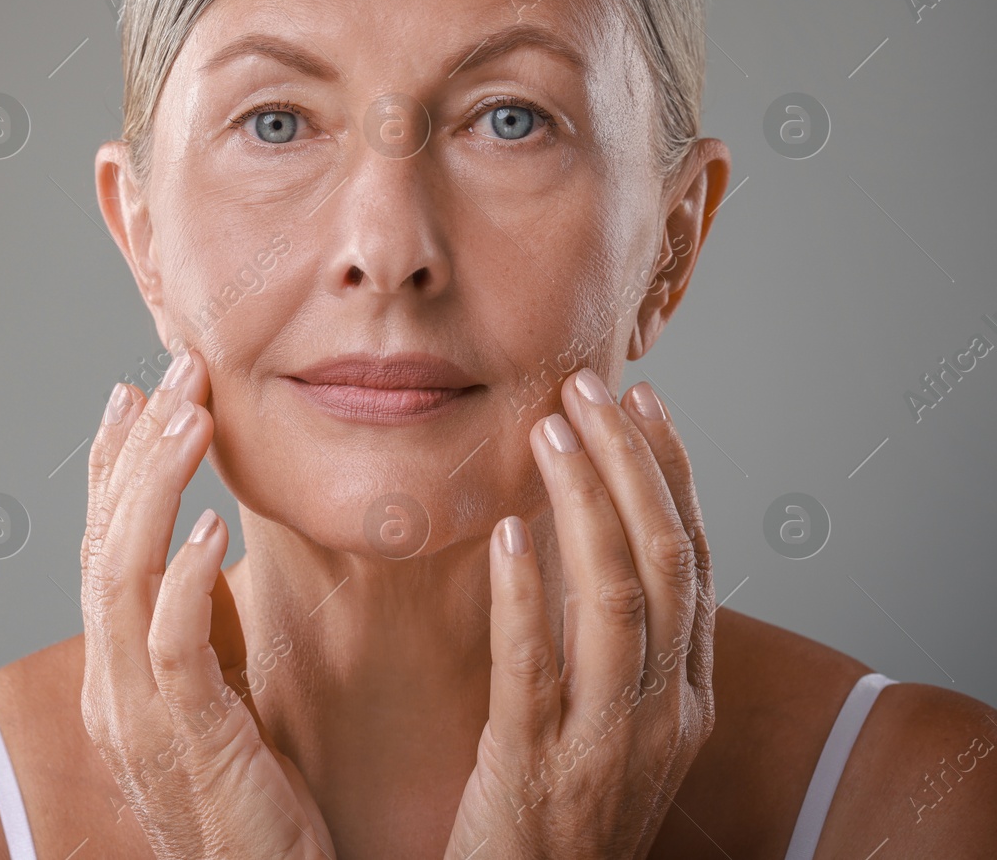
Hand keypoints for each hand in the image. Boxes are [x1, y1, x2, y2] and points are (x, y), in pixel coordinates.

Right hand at [80, 345, 335, 859]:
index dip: (114, 467)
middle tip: (175, 372)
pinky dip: (185, 580)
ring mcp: (141, 717)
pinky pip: (173, 649)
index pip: (102, 548)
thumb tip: (207, 551)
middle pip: (105, 546)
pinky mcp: (190, 744)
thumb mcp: (222, 697)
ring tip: (189, 417)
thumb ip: (203, 629)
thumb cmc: (253, 804)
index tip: (134, 393)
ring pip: (123, 579)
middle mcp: (111, 688)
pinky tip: (211, 526)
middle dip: (138, 452)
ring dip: (156, 488)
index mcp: (118, 673)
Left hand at [445, 369, 715, 859]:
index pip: (695, 563)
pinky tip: (508, 537)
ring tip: (552, 432)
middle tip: (589, 388)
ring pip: (616, 600)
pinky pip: (536, 670)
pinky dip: (527, 597)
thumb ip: (611, 646)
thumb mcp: (612, 728)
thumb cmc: (561, 815)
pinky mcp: (537, 769)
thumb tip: (577, 537)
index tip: (646, 404)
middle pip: (666, 562)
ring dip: (585, 503)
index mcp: (687, 699)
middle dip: (631, 464)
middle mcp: (664, 715)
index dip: (673, 476)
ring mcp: (608, 744)